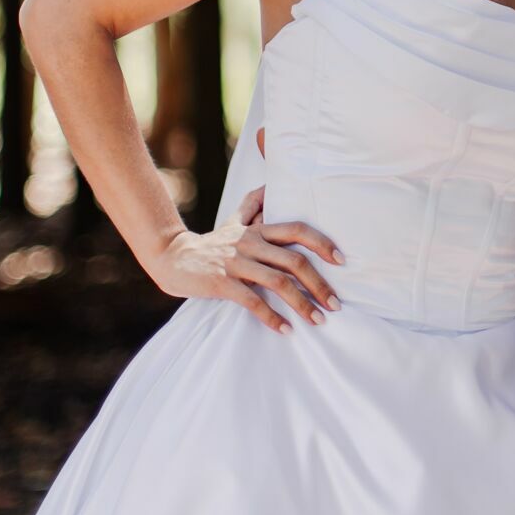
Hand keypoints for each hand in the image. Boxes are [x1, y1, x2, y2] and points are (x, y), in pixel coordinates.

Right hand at [145, 204, 344, 335]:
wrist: (173, 258)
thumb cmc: (212, 244)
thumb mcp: (234, 222)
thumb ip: (253, 205)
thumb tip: (269, 184)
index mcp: (259, 229)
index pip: (298, 230)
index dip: (322, 243)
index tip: (341, 261)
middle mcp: (251, 242)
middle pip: (294, 261)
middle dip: (319, 284)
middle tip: (336, 305)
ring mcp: (236, 262)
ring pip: (278, 283)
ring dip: (302, 304)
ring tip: (317, 321)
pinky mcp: (222, 282)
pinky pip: (252, 301)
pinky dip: (271, 317)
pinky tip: (285, 330)